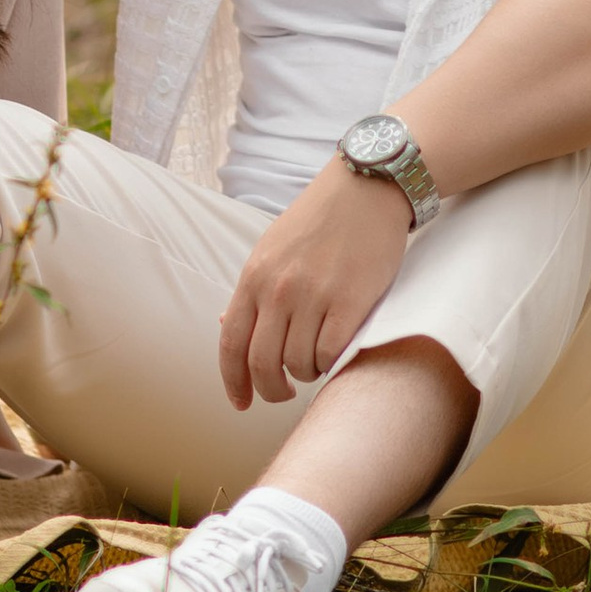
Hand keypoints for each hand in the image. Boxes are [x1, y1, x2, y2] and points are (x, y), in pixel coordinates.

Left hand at [217, 160, 415, 408]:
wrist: (364, 189)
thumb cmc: (317, 221)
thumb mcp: (271, 250)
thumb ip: (251, 292)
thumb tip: (226, 327)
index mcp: (254, 276)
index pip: (231, 344)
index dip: (233, 382)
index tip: (241, 402)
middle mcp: (278, 289)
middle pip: (262, 364)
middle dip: (270, 390)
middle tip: (283, 391)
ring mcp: (313, 296)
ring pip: (298, 365)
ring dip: (305, 374)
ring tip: (314, 360)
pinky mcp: (350, 303)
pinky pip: (331, 356)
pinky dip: (331, 364)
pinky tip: (335, 352)